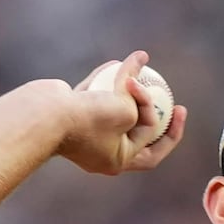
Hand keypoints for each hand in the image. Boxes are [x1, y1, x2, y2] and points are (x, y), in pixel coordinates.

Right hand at [58, 50, 188, 175]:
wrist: (44, 115)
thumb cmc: (89, 119)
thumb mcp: (127, 113)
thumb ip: (139, 103)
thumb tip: (139, 83)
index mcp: (118, 161)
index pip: (154, 150)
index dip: (172, 131)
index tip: (180, 109)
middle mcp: (102, 151)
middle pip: (136, 131)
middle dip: (152, 112)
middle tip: (167, 95)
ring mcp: (86, 133)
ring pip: (114, 111)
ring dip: (128, 91)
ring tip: (142, 71)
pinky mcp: (72, 115)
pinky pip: (95, 98)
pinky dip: (107, 82)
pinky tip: (119, 62)